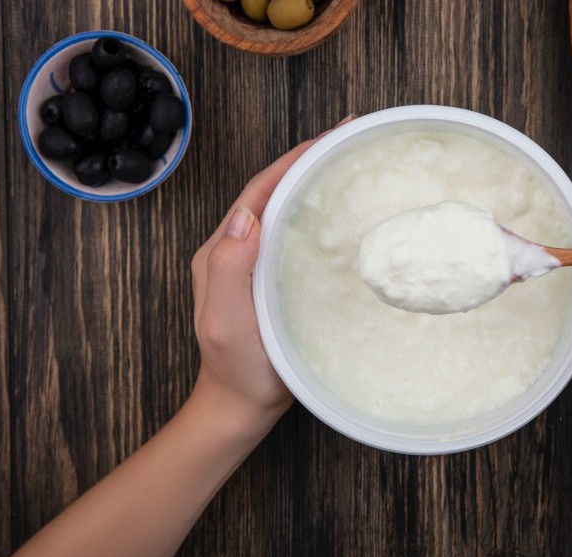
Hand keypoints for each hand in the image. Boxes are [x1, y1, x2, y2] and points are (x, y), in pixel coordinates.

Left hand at [190, 118, 351, 434]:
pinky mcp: (276, 279)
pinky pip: (296, 235)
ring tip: (350, 163)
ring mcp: (257, 264)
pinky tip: (343, 214)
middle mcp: (237, 249)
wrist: (243, 404)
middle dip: (308, 160)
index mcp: (221, 250)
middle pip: (273, 191)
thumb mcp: (225, 319)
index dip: (292, 160)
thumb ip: (227, 267)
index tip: (329, 137)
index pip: (258, 191)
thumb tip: (246, 215)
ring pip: (286, 209)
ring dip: (314, 182)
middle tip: (349, 138)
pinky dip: (319, 215)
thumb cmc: (237, 367)